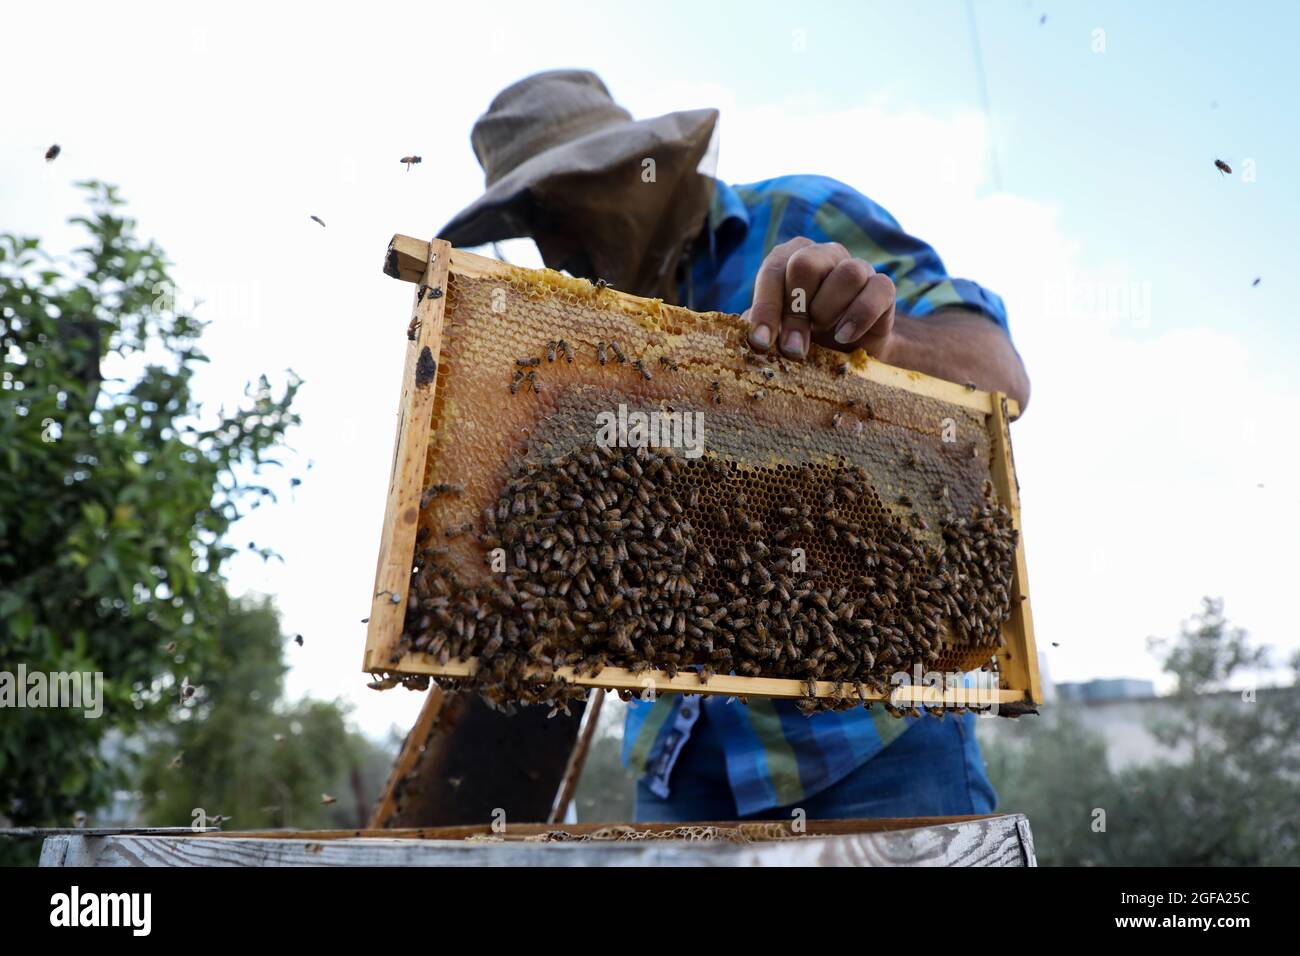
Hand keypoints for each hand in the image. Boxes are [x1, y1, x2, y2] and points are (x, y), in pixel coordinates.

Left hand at [742, 238, 895, 360]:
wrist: (847, 355)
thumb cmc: (804, 338)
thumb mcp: (776, 334)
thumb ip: (760, 327)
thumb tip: (745, 331)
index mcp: (790, 258)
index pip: (774, 270)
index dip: (766, 308)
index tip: (761, 343)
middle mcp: (823, 254)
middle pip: (806, 264)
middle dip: (796, 312)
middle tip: (794, 348)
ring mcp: (856, 267)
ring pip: (846, 273)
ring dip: (829, 310)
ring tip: (824, 334)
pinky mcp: (882, 287)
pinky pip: (878, 289)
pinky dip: (860, 314)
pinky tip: (845, 336)